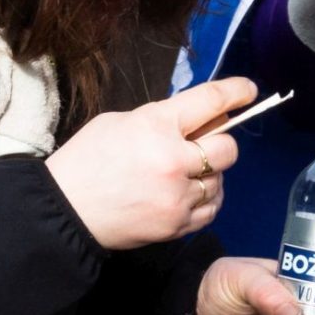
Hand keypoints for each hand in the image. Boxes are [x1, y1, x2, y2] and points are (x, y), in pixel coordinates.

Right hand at [46, 77, 253, 250]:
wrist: (66, 209)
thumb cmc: (85, 160)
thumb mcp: (117, 122)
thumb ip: (160, 120)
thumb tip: (196, 123)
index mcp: (156, 125)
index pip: (210, 101)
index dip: (236, 92)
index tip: (249, 90)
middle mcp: (173, 159)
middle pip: (228, 148)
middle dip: (221, 143)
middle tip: (205, 144)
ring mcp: (178, 195)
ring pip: (220, 180)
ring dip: (208, 174)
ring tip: (183, 174)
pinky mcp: (178, 224)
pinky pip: (210, 208)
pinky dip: (204, 199)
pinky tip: (186, 193)